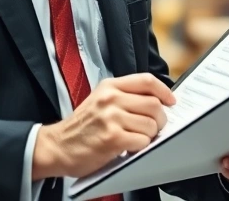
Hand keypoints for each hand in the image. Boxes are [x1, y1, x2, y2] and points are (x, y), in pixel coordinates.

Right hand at [32, 73, 174, 179]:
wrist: (57, 146)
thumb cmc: (82, 127)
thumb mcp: (100, 100)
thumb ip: (125, 96)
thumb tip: (158, 102)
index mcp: (110, 86)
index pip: (147, 81)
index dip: (164, 91)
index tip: (171, 101)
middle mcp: (111, 99)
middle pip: (154, 104)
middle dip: (159, 119)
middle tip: (153, 128)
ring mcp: (111, 118)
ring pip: (151, 124)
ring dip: (149, 136)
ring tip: (137, 139)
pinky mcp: (112, 138)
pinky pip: (142, 141)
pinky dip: (140, 147)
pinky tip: (129, 148)